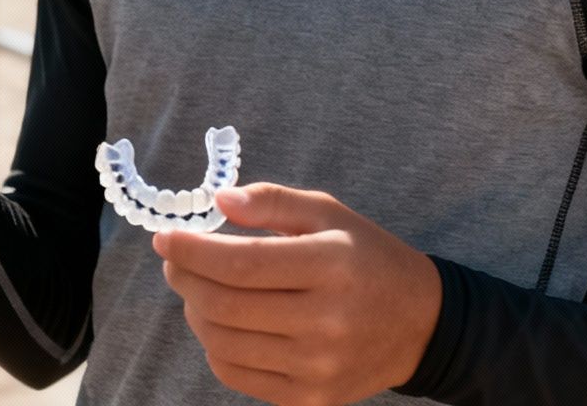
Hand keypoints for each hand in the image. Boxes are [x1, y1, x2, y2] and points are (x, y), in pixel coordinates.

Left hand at [153, 183, 441, 405]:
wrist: (421, 325)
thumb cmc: (366, 258)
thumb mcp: (328, 212)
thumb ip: (271, 201)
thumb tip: (218, 201)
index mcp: (331, 266)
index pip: (240, 263)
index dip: (191, 251)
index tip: (165, 238)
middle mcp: (326, 321)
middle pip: (224, 306)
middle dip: (184, 279)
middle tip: (175, 261)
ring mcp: (318, 367)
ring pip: (223, 343)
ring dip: (195, 312)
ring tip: (200, 289)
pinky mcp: (310, 398)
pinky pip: (236, 375)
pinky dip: (216, 346)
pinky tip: (225, 323)